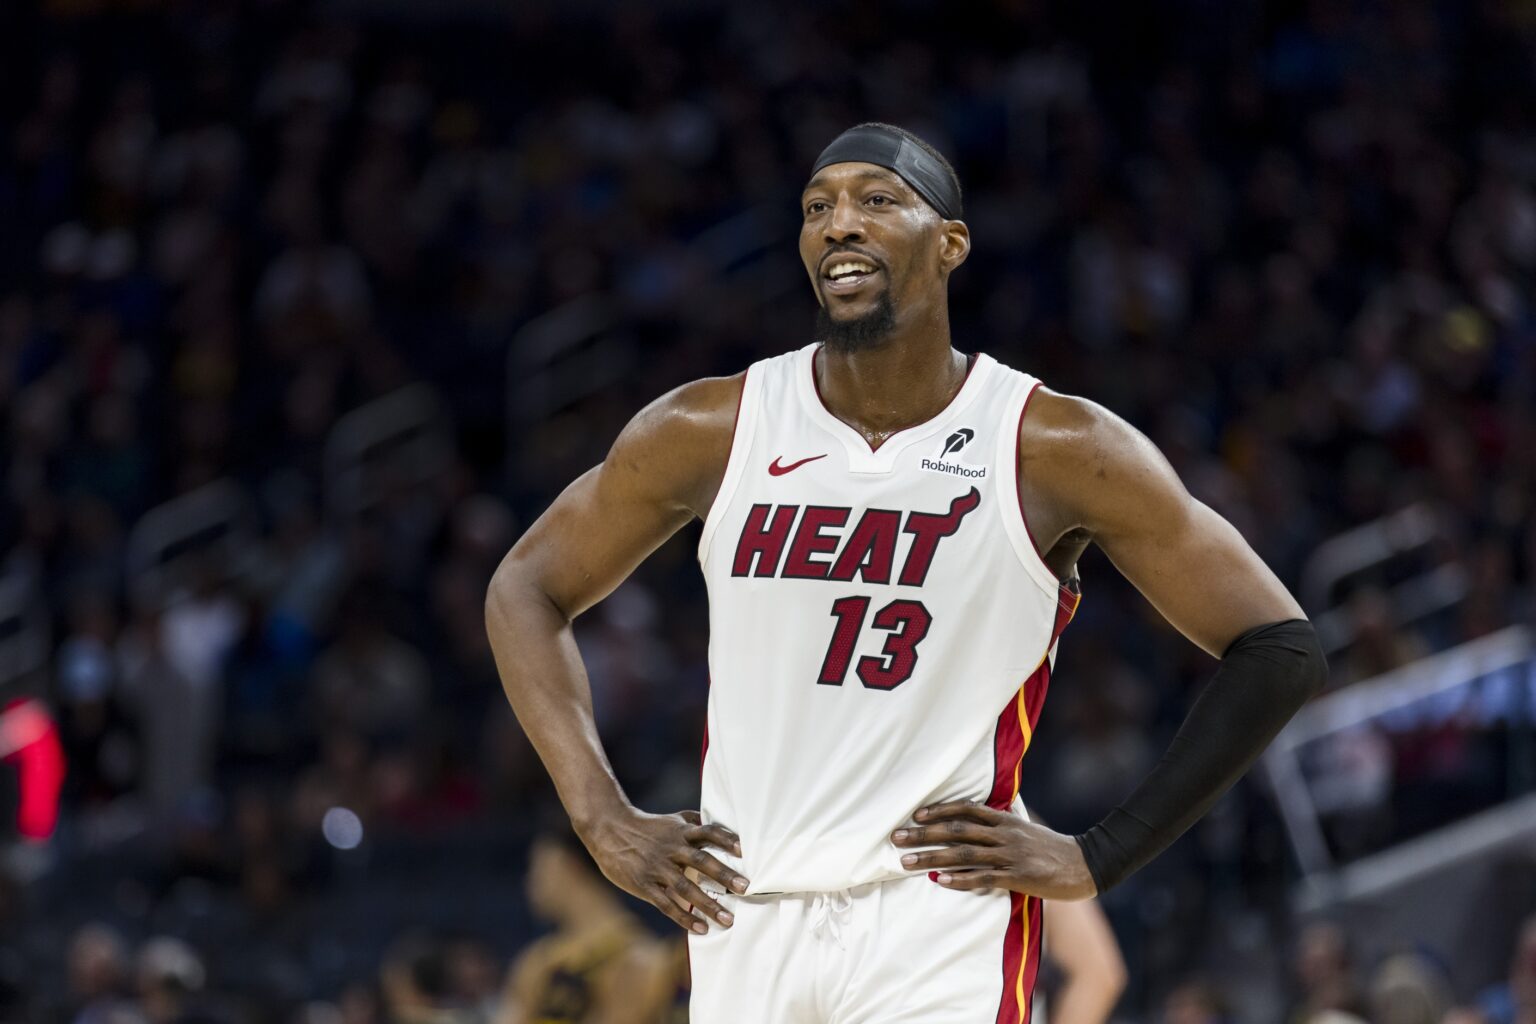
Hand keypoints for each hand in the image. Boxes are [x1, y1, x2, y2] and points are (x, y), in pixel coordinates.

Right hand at [578, 807, 748, 933]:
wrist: (609, 830)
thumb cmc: (647, 826)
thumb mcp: (672, 820)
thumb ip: (694, 823)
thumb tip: (721, 826)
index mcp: (680, 832)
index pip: (707, 832)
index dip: (725, 839)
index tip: (744, 849)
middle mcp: (671, 849)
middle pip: (701, 860)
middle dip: (723, 874)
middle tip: (745, 888)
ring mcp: (657, 868)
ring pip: (686, 887)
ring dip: (708, 904)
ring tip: (727, 919)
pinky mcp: (644, 885)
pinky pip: (667, 904)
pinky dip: (684, 917)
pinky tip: (701, 928)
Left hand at [890, 802, 1096, 899]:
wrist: (1085, 864)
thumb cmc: (1050, 847)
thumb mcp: (1024, 829)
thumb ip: (999, 826)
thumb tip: (972, 824)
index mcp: (1004, 820)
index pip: (965, 810)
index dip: (939, 810)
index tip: (915, 815)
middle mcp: (1003, 834)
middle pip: (955, 831)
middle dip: (923, 834)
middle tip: (897, 838)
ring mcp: (1009, 855)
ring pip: (963, 854)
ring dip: (931, 857)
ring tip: (906, 862)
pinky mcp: (1016, 877)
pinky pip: (982, 878)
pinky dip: (959, 879)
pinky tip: (938, 880)